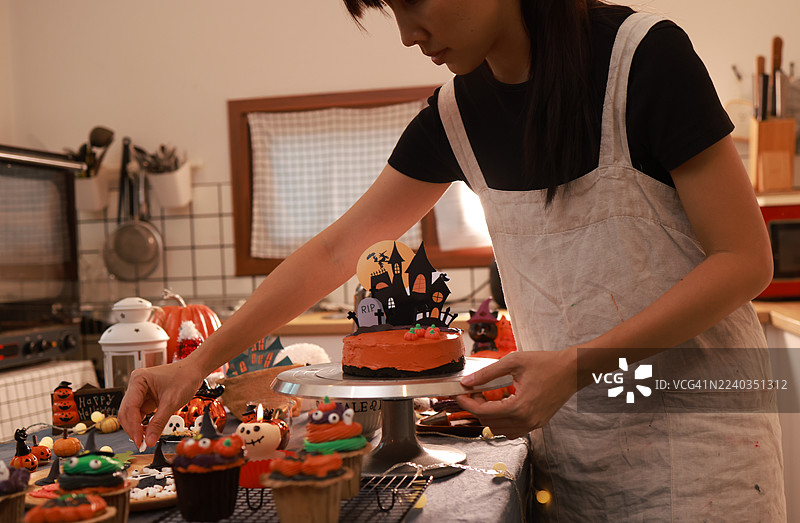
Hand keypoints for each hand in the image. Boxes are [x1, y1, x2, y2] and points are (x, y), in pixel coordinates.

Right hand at [118, 359, 204, 449]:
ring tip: (146, 439)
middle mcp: (136, 385)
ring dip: (137, 428)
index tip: (139, 441)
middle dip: (133, 429)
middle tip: (141, 443)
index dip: (133, 426)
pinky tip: (148, 432)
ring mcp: (140, 392)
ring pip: (131, 415)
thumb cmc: (185, 377)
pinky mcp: (145, 398)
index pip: (130, 407)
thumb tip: (149, 441)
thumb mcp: (172, 402)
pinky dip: (142, 424)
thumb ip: (159, 422)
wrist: (194, 371)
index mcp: (139, 380)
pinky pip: (140, 414)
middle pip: (126, 412)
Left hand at [456, 350, 576, 438]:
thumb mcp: (514, 362)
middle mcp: (526, 421)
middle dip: (476, 408)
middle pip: (489, 423)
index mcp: (520, 407)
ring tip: (486, 397)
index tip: (459, 394)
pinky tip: (500, 404)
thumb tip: (467, 381)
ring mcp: (533, 425)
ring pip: (499, 430)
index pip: (483, 413)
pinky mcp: (537, 424)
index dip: (467, 403)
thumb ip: (488, 373)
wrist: (572, 370)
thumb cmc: (547, 363)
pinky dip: (501, 421)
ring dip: (488, 416)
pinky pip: (512, 430)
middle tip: (473, 391)